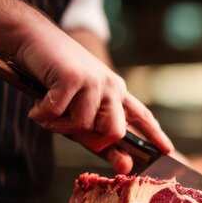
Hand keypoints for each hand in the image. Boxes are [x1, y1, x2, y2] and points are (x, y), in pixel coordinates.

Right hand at [13, 27, 172, 173]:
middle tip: (68, 128)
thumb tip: (124, 165)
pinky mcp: (72, 79)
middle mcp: (110, 86)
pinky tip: (36, 105)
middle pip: (114, 132)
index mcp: (116, 91)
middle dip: (92, 140)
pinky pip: (58, 114)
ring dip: (58, 125)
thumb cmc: (55, 75)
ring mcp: (93, 81)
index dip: (154, 134)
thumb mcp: (80, 105)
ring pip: (83, 126)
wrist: (34, 37)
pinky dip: (42, 115)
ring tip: (47, 109)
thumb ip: (96, 133)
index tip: (167, 150)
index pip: (141, 115)